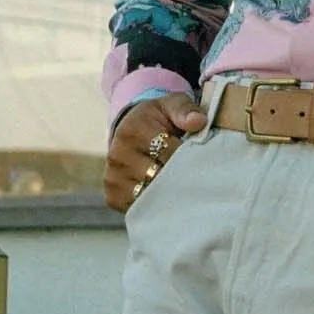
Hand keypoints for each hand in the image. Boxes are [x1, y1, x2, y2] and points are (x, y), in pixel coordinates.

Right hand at [103, 94, 205, 211]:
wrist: (132, 129)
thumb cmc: (158, 118)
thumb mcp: (172, 105)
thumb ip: (185, 110)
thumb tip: (199, 122)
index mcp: (132, 130)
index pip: (167, 151)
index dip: (188, 156)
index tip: (200, 156)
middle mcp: (117, 155)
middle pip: (158, 176)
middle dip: (180, 177)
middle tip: (197, 175)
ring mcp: (113, 178)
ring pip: (150, 196)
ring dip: (169, 194)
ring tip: (182, 185)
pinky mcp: (113, 196)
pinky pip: (139, 208)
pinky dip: (156, 206)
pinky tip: (167, 196)